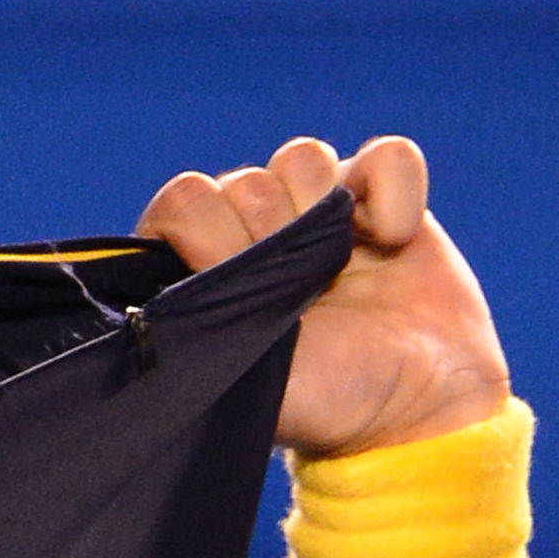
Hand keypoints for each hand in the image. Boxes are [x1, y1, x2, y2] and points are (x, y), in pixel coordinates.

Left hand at [136, 137, 508, 457]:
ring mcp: (315, 206)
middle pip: (243, 181)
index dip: (212, 238)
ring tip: (345, 270)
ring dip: (328, 214)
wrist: (419, 404)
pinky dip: (397, 194)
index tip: (243, 289)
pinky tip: (394, 242)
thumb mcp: (243, 381)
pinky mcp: (380, 194)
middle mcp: (250, 225)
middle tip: (306, 291)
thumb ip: (190, 333)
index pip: (181, 203)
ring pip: (302, 157)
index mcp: (202, 264)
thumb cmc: (323, 398)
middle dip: (274, 235)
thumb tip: (139, 305)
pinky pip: (387, 154)